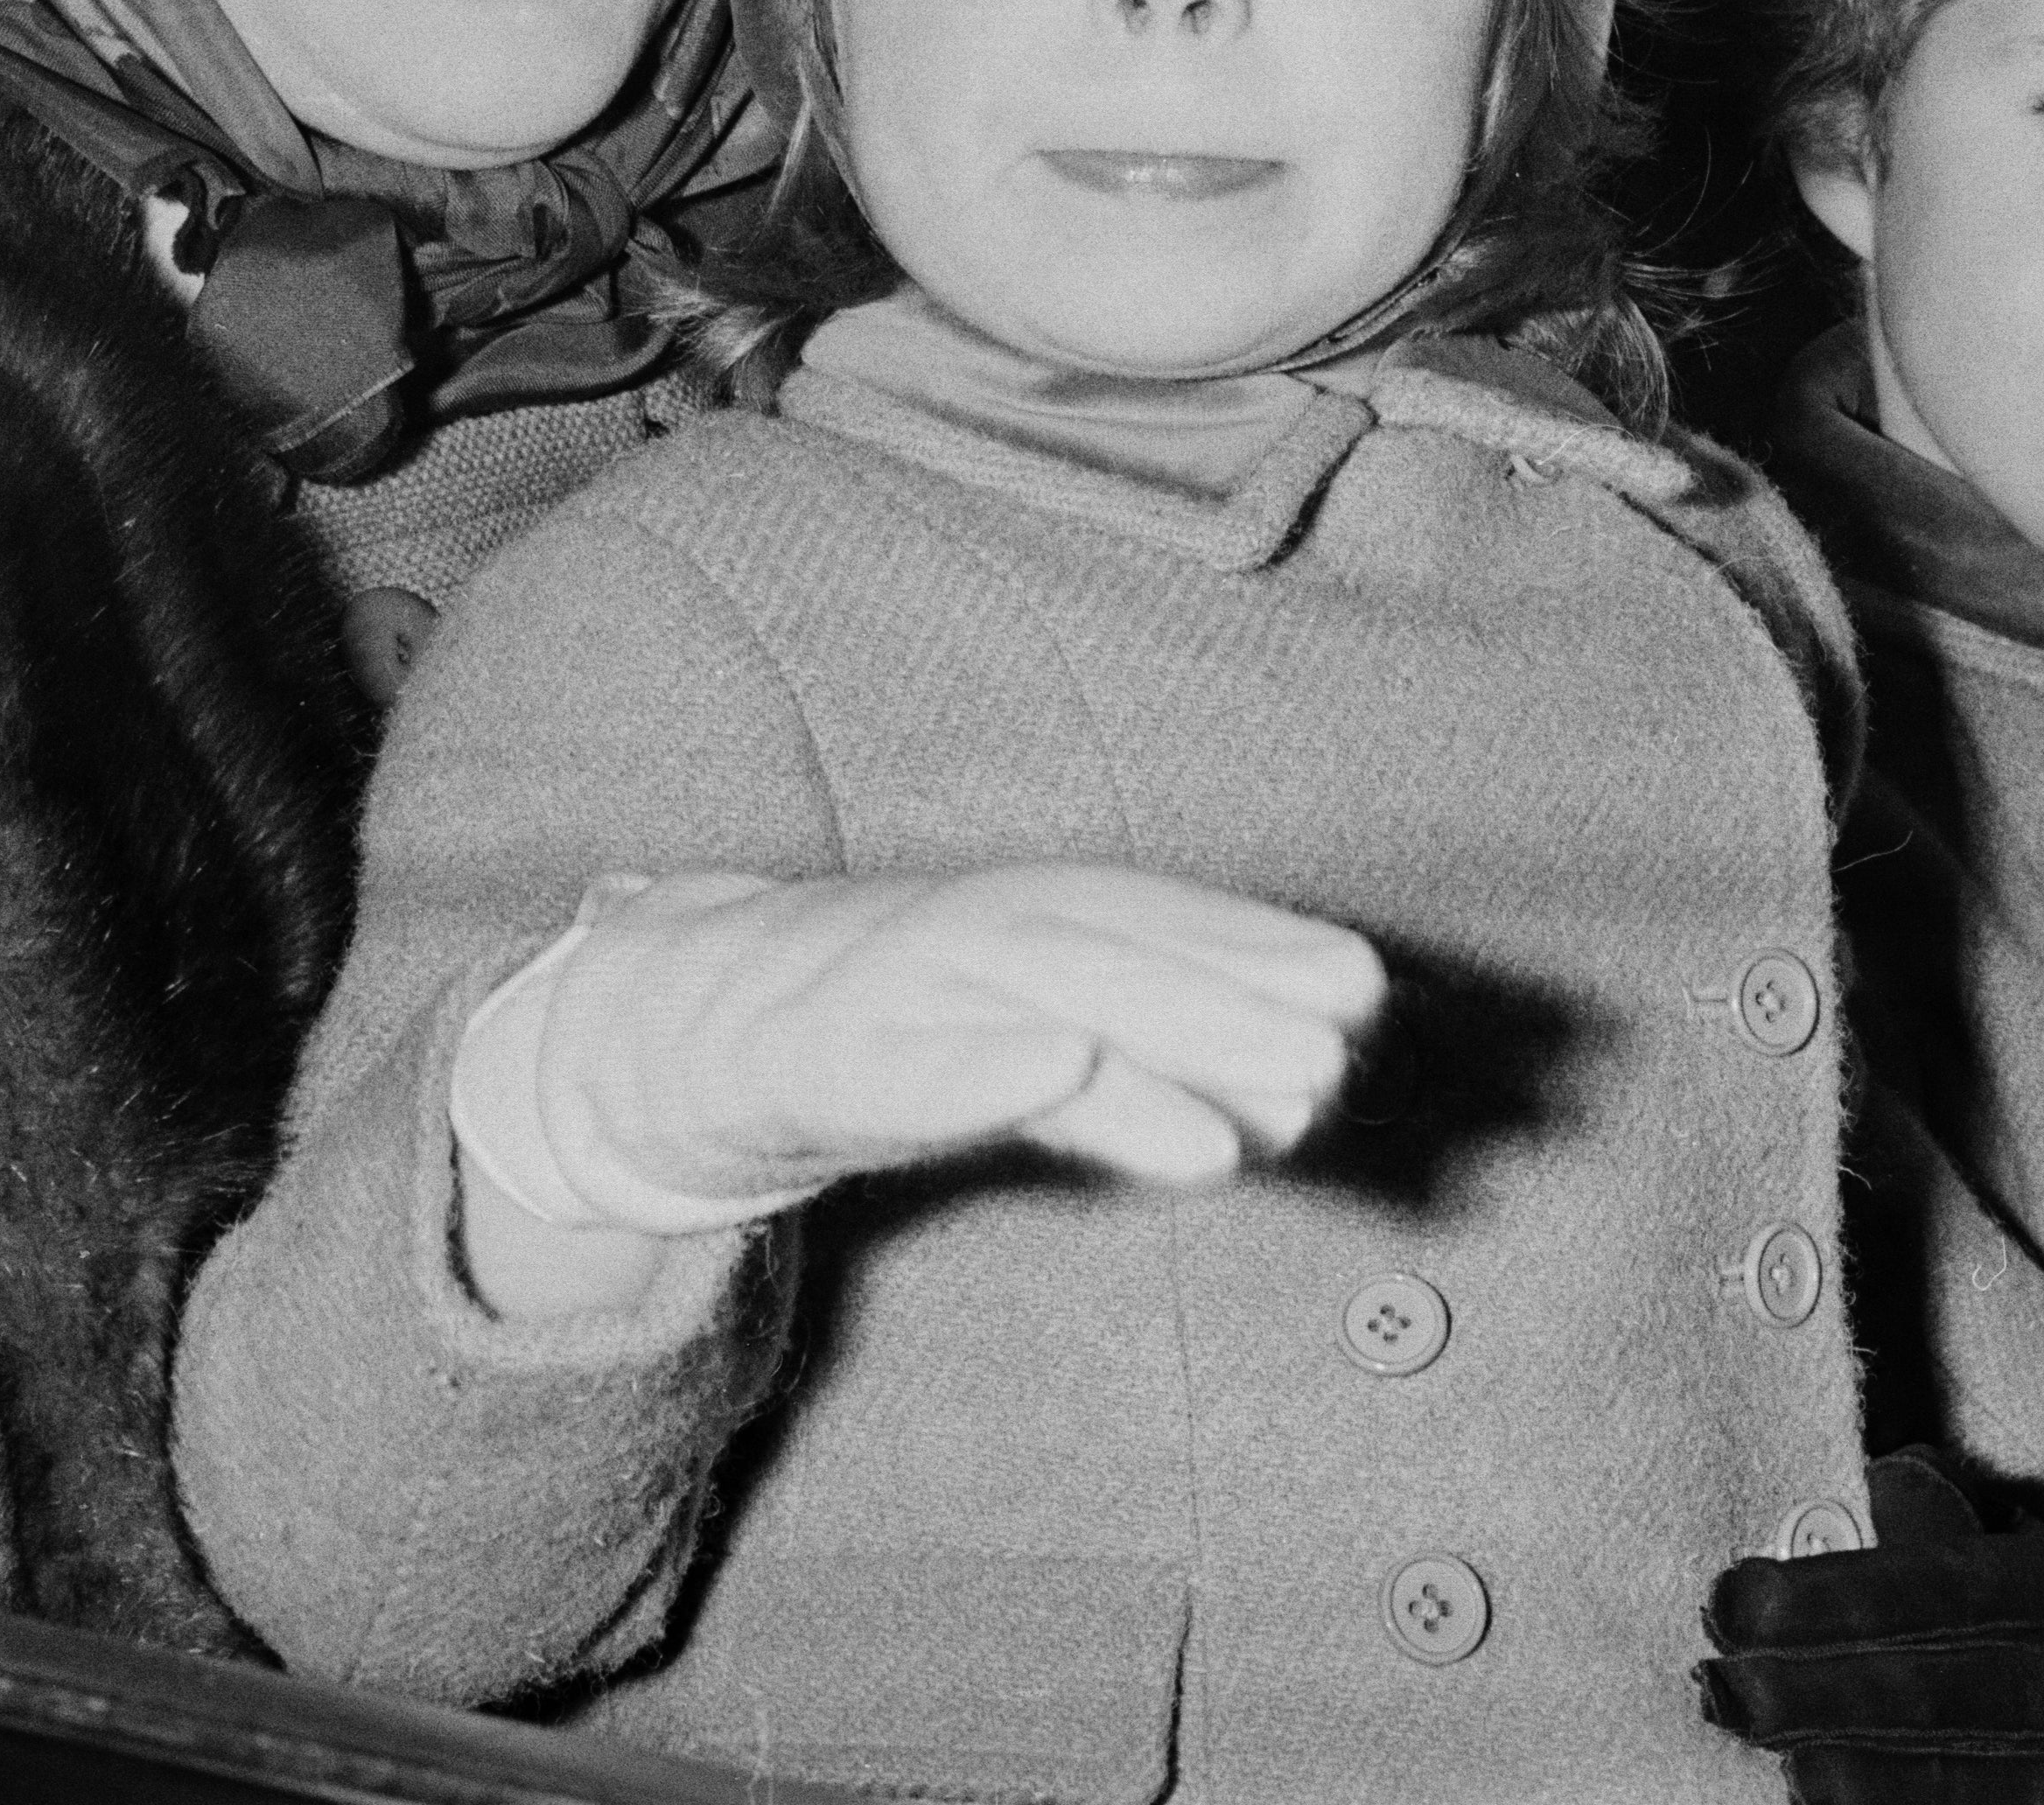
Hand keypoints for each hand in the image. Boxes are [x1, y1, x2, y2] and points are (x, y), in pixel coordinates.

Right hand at [518, 863, 1386, 1221]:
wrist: (682, 1035)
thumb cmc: (898, 1031)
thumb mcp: (1034, 1028)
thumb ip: (1158, 1059)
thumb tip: (1314, 1094)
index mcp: (1025, 917)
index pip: (1158, 919)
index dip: (1257, 945)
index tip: (1361, 985)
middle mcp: (972, 932)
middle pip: (1114, 955)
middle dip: (1226, 996)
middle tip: (1334, 1049)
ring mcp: (893, 983)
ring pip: (1031, 1002)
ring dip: (1142, 1048)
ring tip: (1240, 1125)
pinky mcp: (817, 1055)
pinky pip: (906, 1064)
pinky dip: (981, 1065)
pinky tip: (1055, 1070)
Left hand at [1697, 1452, 2043, 1803]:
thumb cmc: (2029, 1625)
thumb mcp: (2008, 1553)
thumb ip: (1933, 1515)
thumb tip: (1874, 1476)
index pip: (1941, 1591)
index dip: (1835, 1597)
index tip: (1735, 1598)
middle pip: (1937, 1693)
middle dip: (1818, 1690)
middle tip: (1721, 1685)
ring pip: (1952, 1781)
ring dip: (1848, 1769)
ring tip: (1764, 1747)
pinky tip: (1816, 1798)